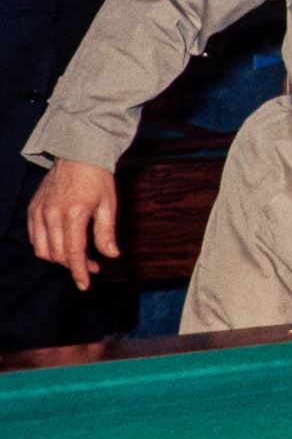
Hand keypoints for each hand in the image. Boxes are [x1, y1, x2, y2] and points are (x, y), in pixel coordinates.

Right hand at [27, 158, 120, 289]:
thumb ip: (107, 232)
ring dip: (58, 259)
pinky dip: (46, 247)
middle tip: (92, 266)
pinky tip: (61, 245)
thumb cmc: (98, 178)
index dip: (79, 272)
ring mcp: (39, 212)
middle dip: (74, 266)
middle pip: (57, 255)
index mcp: (74, 214)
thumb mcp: (109, 204)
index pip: (73, 252)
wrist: (78, 154)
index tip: (85, 284)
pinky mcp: (32, 210)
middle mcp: (52, 215)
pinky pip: (34, 238)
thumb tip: (112, 255)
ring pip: (42, 250)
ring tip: (77, 257)